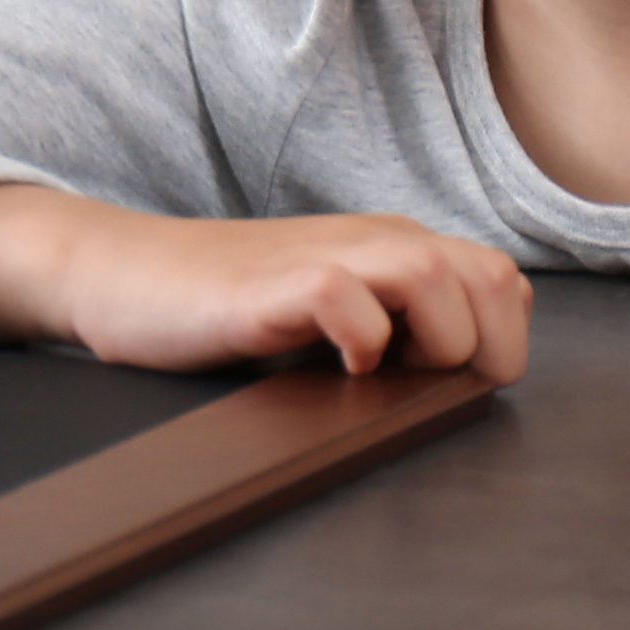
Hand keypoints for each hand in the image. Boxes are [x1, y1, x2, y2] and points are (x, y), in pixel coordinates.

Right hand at [0, 184, 531, 384]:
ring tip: (378, 376)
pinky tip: (331, 368)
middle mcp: (373, 241)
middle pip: (492, 281)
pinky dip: (358, 341)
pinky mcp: (272, 285)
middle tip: (418, 388)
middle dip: (480, 353)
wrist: (125, 276)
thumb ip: (395, 325)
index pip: (504, 285)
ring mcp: (324, 256)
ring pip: (438, 275)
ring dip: (430, 342)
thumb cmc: (228, 307)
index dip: (497, 347)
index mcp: (394, 248)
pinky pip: (349, 301)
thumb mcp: (331, 313)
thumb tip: (466, 381)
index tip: (443, 386)